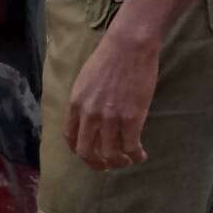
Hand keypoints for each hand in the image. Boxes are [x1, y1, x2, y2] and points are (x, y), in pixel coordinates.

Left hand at [64, 32, 157, 169]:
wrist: (128, 47)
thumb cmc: (108, 58)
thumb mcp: (85, 80)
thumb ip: (84, 101)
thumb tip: (88, 119)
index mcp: (76, 103)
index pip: (70, 137)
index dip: (79, 150)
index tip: (90, 154)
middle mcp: (90, 114)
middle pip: (87, 152)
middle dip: (97, 164)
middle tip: (109, 165)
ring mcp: (110, 118)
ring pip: (111, 154)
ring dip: (120, 161)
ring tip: (128, 158)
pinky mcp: (131, 119)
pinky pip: (131, 148)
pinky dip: (136, 155)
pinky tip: (141, 154)